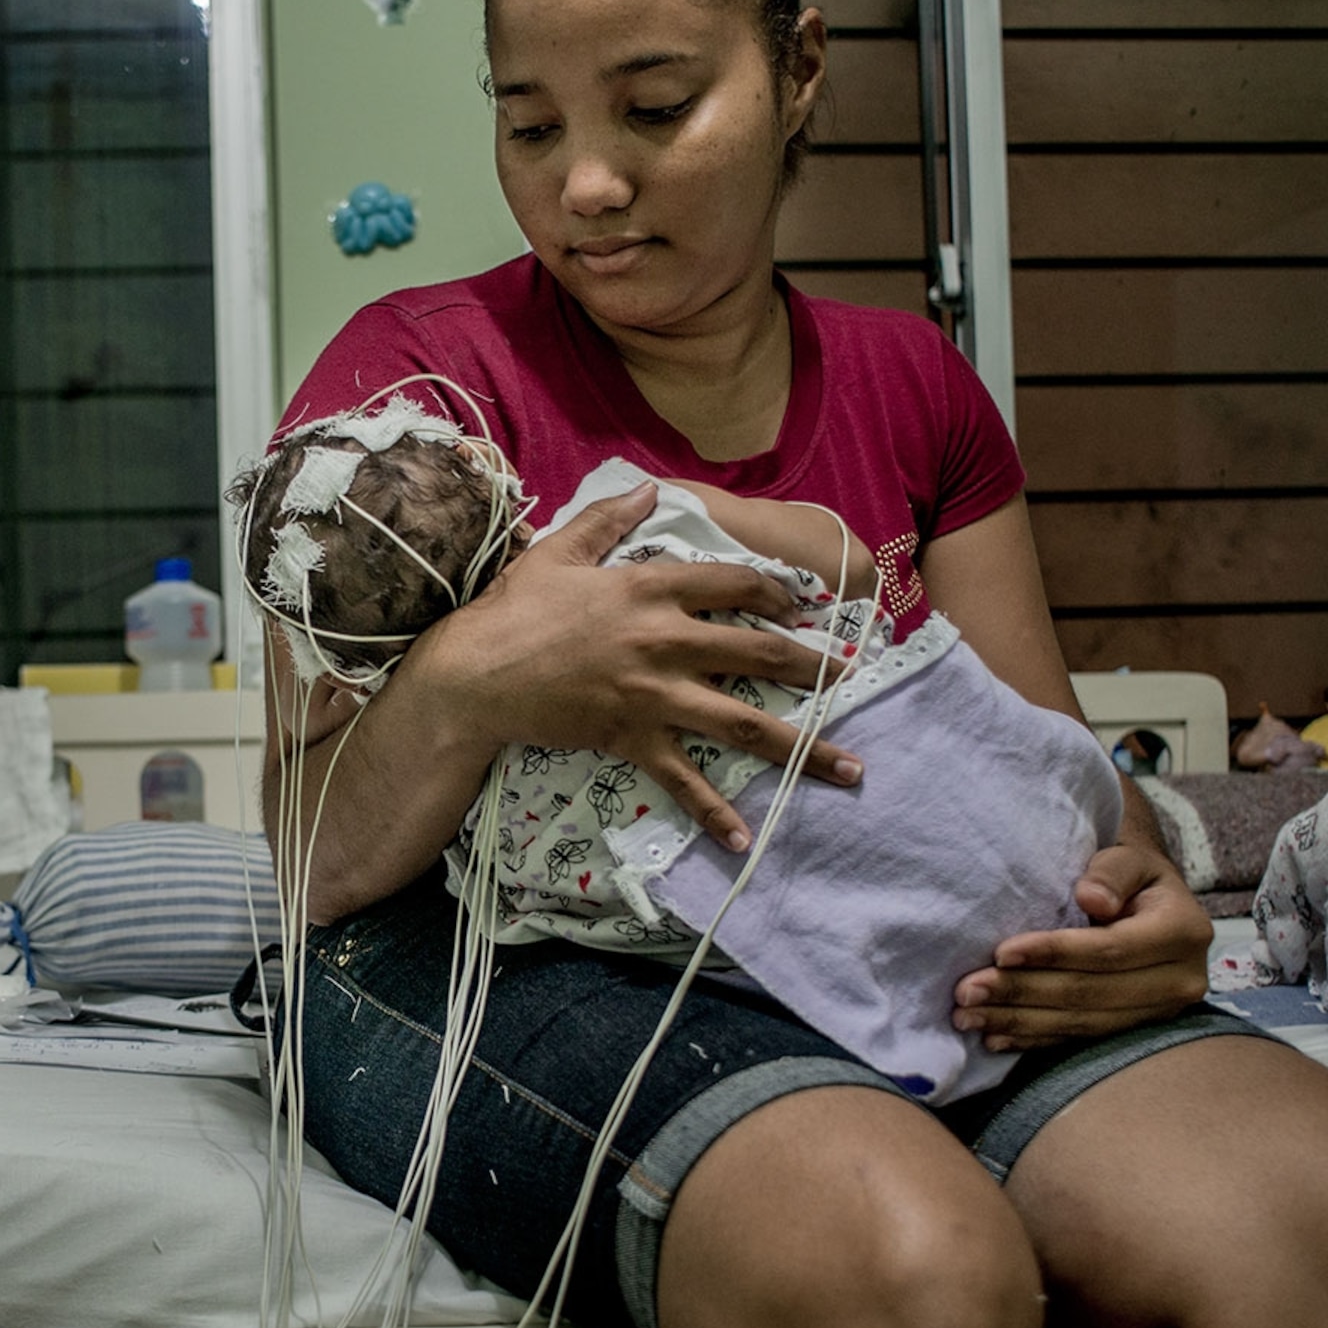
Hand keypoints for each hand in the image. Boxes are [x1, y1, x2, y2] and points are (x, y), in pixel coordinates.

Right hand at [418, 482, 862, 852]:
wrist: (474, 674)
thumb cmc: (512, 611)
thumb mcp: (559, 551)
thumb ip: (609, 518)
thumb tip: (651, 489)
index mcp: (649, 588)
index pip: (734, 585)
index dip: (776, 594)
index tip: (803, 606)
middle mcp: (664, 640)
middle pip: (757, 652)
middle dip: (813, 666)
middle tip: (854, 677)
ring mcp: (652, 694)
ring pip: (743, 721)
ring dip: (803, 747)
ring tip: (850, 767)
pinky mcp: (631, 738)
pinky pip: (682, 779)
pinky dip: (713, 811)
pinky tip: (744, 838)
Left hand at [952, 842, 1212, 1049]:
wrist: (1151, 901)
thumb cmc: (1130, 874)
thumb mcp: (1129, 856)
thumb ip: (1111, 872)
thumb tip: (1092, 899)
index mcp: (1184, 932)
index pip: (1109, 950)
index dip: (1054, 953)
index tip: (1001, 953)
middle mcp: (1180, 981)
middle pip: (1091, 993)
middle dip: (1023, 994)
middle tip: (967, 993)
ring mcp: (1160, 1013)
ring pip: (1082, 1023)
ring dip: (1020, 1021)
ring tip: (968, 1017)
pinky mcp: (1136, 1031)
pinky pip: (1080, 1039)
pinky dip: (1035, 1039)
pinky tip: (995, 1037)